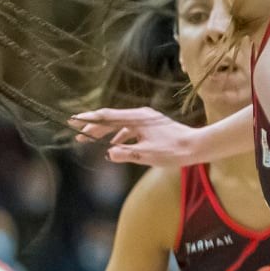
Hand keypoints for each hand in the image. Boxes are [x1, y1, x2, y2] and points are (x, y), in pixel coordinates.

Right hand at [70, 107, 205, 165]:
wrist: (196, 146)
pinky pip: (129, 128)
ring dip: (105, 132)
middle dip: (94, 127)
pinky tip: (114, 145)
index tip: (73, 120)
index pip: (107, 116)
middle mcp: (140, 115)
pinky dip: (118, 136)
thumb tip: (108, 153)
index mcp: (137, 118)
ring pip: (119, 124)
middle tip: (78, 135)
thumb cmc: (173, 151)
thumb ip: (126, 153)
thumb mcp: (147, 155)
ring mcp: (146, 120)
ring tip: (92, 140)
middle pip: (111, 119)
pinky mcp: (150, 126)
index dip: (89, 119)